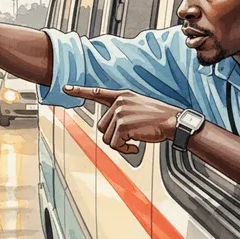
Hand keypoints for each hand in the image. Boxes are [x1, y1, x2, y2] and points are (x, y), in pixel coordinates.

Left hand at [63, 85, 180, 153]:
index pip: (98, 92)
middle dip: (114, 136)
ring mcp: (120, 112)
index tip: (66, 88)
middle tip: (129, 139)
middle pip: (102, 126)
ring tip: (134, 142)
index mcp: (123, 96)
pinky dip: (125, 149)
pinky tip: (136, 146)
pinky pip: (115, 144)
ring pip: (107, 137)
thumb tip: (112, 128)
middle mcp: (119, 102)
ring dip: (120, 144)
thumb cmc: (159, 118)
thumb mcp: (139, 107)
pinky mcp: (123, 125)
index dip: (80, 90)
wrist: (173, 122)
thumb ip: (124, 111)